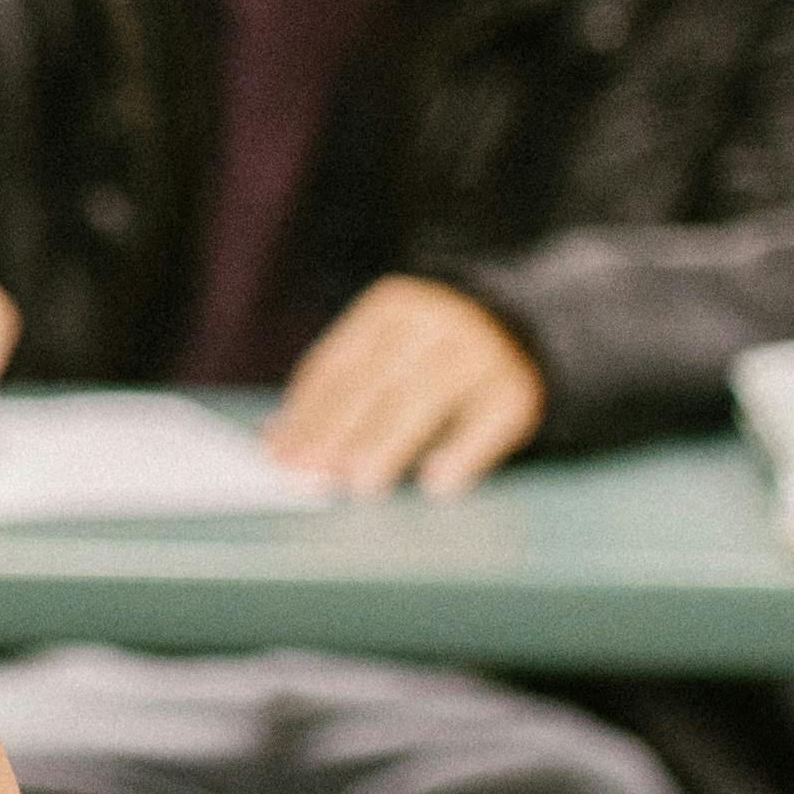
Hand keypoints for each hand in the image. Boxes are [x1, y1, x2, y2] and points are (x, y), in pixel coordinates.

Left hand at [266, 276, 544, 498]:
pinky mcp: (517, 386)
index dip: (306, 411)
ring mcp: (480, 351)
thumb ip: (334, 391)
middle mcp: (437, 322)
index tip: (280, 453)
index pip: (338, 362)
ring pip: (425, 399)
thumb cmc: (425, 350)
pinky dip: (462, 454)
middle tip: (311, 474)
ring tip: (361, 485)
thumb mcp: (380, 351)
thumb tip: (277, 441)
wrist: (517, 319)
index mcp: (391, 308)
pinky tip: (436, 484)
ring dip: (388, 444)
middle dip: (337, 431)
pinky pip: (487, 423)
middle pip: (376, 381)